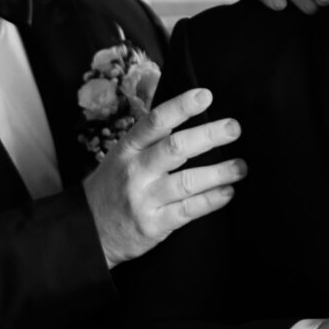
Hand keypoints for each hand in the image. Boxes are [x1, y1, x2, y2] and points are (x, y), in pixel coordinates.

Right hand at [87, 88, 244, 268]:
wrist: (88, 232)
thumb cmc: (113, 186)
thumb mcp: (122, 156)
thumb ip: (151, 137)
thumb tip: (188, 110)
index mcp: (128, 149)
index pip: (155, 122)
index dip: (180, 107)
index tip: (205, 95)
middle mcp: (136, 171)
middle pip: (175, 149)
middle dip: (208, 136)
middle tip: (233, 128)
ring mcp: (144, 199)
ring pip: (187, 182)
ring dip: (219, 172)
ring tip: (241, 167)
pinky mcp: (154, 224)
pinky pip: (189, 210)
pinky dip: (211, 200)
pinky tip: (228, 192)